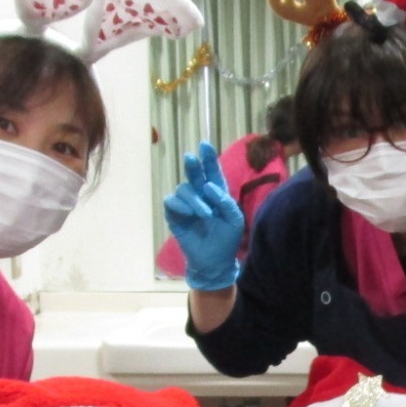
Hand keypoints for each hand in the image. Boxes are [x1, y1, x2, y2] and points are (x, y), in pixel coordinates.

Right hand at [161, 142, 244, 290]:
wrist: (214, 261)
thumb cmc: (227, 239)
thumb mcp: (234, 220)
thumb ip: (226, 201)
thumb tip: (209, 187)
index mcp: (216, 193)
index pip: (212, 172)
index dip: (208, 158)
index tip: (205, 145)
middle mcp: (200, 194)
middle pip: (194, 175)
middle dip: (193, 166)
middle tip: (191, 158)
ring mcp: (186, 204)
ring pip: (184, 189)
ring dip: (194, 199)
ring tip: (205, 214)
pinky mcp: (174, 215)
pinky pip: (171, 202)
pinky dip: (180, 205)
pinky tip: (189, 213)